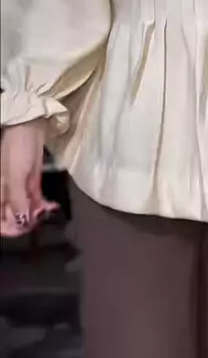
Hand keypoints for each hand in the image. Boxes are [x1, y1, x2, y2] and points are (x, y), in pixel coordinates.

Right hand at [0, 121, 58, 237]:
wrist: (29, 128)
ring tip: (46, 211)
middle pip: (12, 217)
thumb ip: (17, 200)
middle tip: (38, 220)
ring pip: (26, 210)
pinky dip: (42, 206)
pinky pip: (36, 201)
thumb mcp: (15, 177)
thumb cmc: (17, 150)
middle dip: (25, 222)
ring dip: (36, 214)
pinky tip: (50, 207)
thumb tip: (21, 221)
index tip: (22, 229)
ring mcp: (19, 189)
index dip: (8, 228)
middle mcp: (6, 193)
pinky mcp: (32, 184)